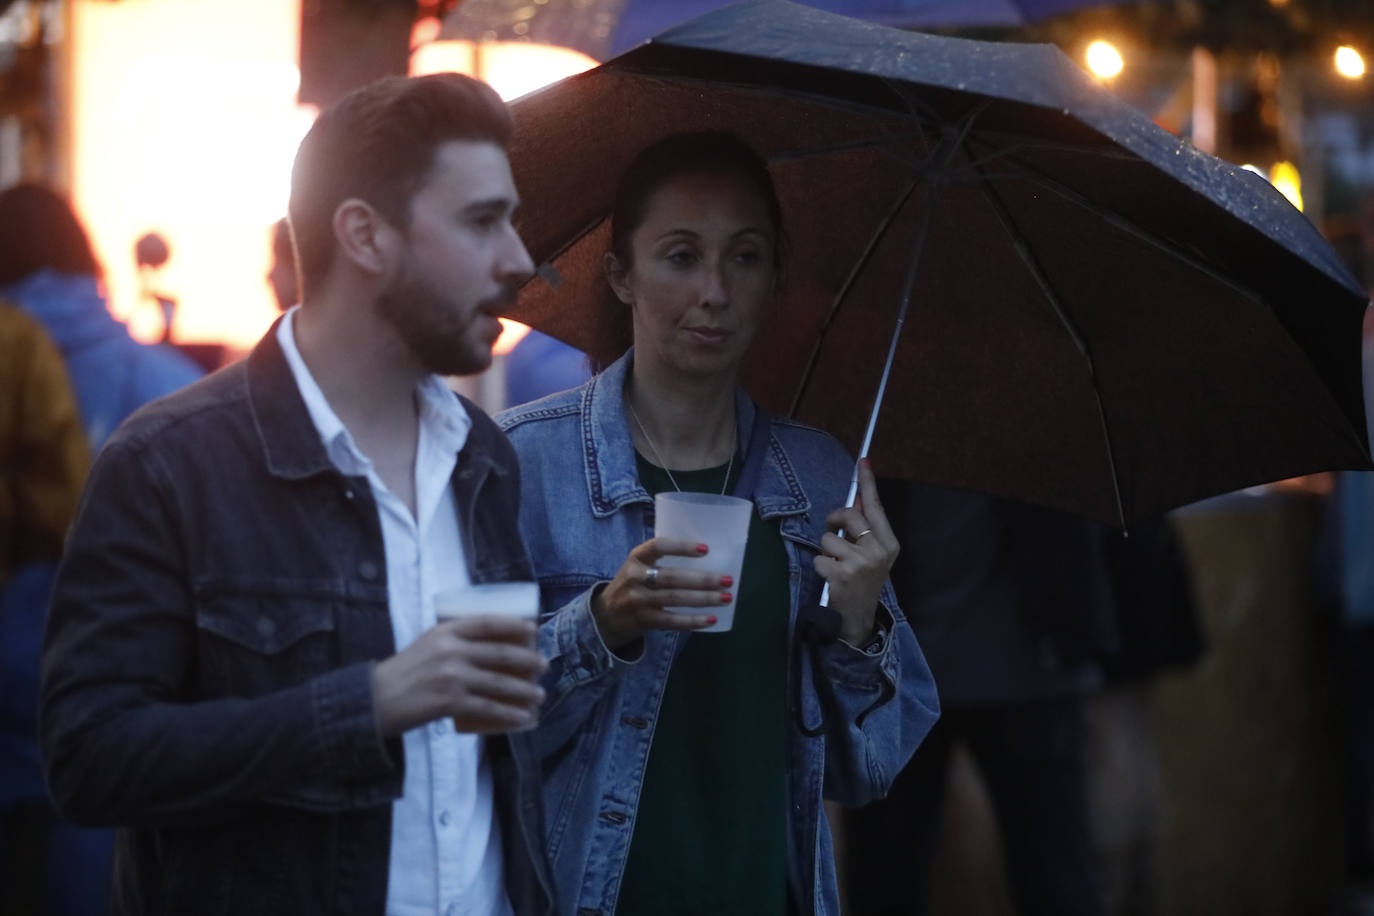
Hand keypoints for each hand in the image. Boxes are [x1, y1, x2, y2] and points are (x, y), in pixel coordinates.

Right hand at [372, 615, 547, 735]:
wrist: (375, 701)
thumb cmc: (403, 674)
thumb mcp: (427, 645)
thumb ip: (454, 642)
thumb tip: (491, 646)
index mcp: (445, 631)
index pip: (487, 621)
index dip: (514, 624)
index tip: (533, 630)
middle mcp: (450, 650)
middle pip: (500, 653)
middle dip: (528, 660)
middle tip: (544, 666)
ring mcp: (451, 676)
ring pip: (499, 682)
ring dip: (525, 690)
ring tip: (539, 695)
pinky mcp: (450, 702)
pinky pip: (489, 708)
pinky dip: (510, 714)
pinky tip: (523, 718)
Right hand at [592, 537, 732, 651]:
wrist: (605, 615)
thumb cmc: (632, 584)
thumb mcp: (639, 566)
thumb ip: (662, 560)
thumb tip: (708, 558)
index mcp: (636, 557)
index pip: (659, 546)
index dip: (682, 547)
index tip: (706, 549)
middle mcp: (635, 577)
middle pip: (673, 577)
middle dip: (703, 579)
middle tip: (728, 580)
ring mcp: (637, 600)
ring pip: (675, 599)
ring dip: (704, 599)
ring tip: (726, 598)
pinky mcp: (643, 620)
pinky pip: (672, 621)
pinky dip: (693, 621)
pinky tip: (711, 619)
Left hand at [814, 459, 898, 645]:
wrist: (859, 616)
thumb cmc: (864, 580)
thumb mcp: (872, 553)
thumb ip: (866, 528)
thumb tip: (859, 499)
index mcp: (889, 543)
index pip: (876, 506)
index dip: (868, 483)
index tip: (863, 461)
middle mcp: (878, 550)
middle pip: (848, 515)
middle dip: (835, 520)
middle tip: (835, 533)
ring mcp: (861, 563)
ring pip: (828, 537)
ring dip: (826, 550)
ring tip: (836, 564)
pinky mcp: (842, 575)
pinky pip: (819, 557)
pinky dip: (820, 566)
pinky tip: (831, 577)